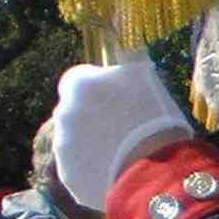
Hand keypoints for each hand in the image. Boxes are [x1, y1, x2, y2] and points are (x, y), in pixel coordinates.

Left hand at [52, 52, 190, 210]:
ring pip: (76, 141)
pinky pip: (80, 170)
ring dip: (94, 144)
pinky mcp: (68, 177)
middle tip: (124, 129)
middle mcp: (62, 113)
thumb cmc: (156, 121)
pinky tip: (118, 172)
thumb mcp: (147, 79)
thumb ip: (127, 60)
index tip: (119, 101)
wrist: (156, 174)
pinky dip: (94, 170)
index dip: (99, 90)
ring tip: (124, 154)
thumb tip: (125, 41)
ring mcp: (62, 147)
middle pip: (75, 112)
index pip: (79, 80)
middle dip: (93, 118)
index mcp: (79, 84)